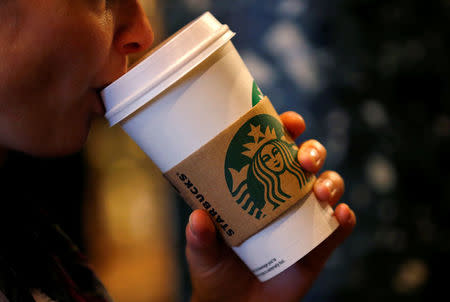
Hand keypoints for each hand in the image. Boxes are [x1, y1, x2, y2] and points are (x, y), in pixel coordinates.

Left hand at [186, 111, 355, 301]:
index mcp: (258, 185)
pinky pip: (339, 228)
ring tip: (322, 194)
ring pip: (329, 187)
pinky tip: (340, 216)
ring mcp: (304, 219)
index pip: (276, 147)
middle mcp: (285, 195)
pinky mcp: (318, 245)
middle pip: (308, 161)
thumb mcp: (202, 252)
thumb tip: (197, 217)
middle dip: (313, 151)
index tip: (289, 122)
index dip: (286, 128)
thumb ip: (199, 238)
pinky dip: (344, 219)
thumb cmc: (216, 270)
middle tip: (304, 159)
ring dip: (332, 183)